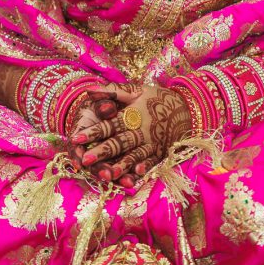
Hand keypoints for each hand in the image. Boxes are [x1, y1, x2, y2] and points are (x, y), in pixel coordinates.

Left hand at [70, 82, 192, 185]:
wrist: (187, 108)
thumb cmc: (158, 98)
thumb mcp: (137, 90)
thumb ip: (114, 91)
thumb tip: (89, 89)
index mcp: (132, 115)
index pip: (109, 125)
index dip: (92, 131)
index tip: (76, 137)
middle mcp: (141, 131)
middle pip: (118, 143)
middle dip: (102, 152)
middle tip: (85, 159)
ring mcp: (152, 143)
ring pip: (134, 156)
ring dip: (120, 165)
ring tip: (107, 174)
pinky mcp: (160, 153)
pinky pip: (151, 162)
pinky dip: (144, 169)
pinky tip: (136, 174)